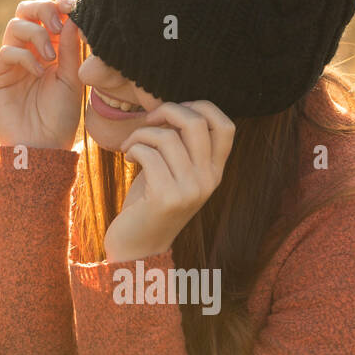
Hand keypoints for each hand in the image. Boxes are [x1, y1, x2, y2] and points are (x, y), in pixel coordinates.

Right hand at [0, 0, 82, 149]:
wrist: (44, 147)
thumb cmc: (61, 116)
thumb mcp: (73, 78)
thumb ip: (71, 48)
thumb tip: (73, 16)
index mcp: (49, 48)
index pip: (49, 15)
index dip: (59, 5)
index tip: (73, 6)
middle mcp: (28, 50)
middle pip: (26, 11)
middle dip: (42, 10)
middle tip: (56, 25)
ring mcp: (10, 62)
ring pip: (14, 26)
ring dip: (35, 34)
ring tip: (50, 56)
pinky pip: (6, 52)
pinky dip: (25, 57)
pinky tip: (39, 73)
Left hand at [104, 101, 234, 262]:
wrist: (137, 247)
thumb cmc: (150, 201)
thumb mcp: (173, 171)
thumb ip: (180, 145)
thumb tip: (170, 108)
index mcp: (214, 171)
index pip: (226, 125)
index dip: (201, 107)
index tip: (174, 111)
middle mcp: (208, 180)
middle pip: (197, 123)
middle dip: (167, 110)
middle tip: (149, 121)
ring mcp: (190, 190)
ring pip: (166, 137)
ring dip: (141, 133)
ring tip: (131, 145)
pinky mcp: (166, 198)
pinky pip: (148, 153)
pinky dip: (133, 148)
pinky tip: (128, 157)